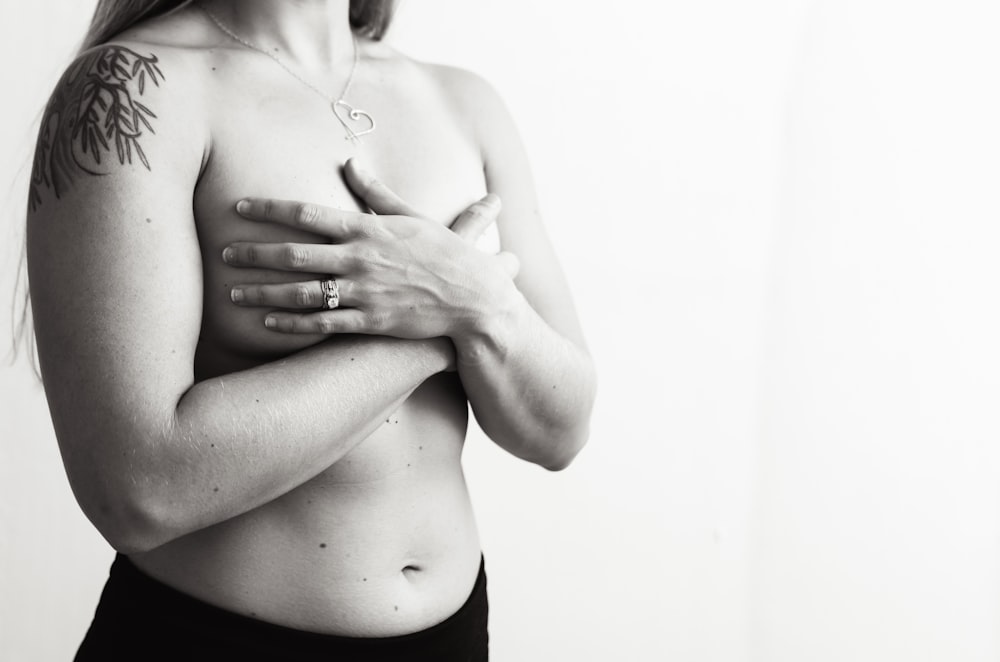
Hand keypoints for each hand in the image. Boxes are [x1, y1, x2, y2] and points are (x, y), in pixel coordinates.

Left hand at [223, 159, 520, 339]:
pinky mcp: (370, 322)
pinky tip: (267, 323)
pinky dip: (292, 324)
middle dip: (253, 252)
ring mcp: (363, 293)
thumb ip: (377, 192)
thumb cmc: (446, 254)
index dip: (269, 209)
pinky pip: (322, 324)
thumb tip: (352, 163)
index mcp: (368, 229)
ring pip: (301, 293)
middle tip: (224, 251)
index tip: (239, 207)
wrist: (474, 299)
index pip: (307, 214)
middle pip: (293, 254)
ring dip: (263, 292)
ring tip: (233, 293)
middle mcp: (360, 259)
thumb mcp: (412, 217)